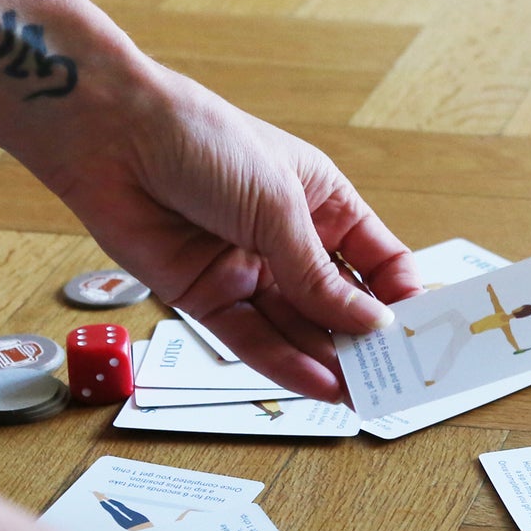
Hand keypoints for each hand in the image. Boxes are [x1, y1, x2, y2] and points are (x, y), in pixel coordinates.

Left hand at [40, 57, 424, 399]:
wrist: (112, 137)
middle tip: (392, 377)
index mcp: (321, 201)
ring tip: (361, 393)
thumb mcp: (278, 205)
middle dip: (364, 340)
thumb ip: (319, 275)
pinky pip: (253, 339)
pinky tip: (318, 383)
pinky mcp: (206, 296)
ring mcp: (247, 270)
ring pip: (297, 328)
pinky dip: (285, 363)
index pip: (376, 260)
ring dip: (328, 361)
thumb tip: (371, 323)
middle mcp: (287, 239)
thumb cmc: (201, 140)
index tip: (418, 330)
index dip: (398, 296)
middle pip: (338, 302)